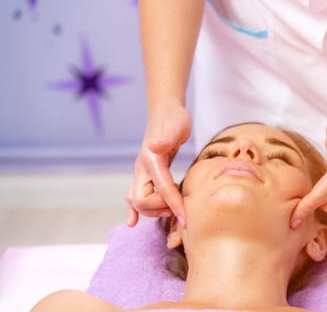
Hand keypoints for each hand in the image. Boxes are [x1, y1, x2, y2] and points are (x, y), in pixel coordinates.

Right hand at [125, 105, 191, 226]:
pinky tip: (132, 222)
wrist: (165, 112)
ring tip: (173, 208)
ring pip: (137, 202)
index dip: (174, 205)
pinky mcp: (145, 175)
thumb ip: (167, 137)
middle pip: (142, 201)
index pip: (162, 189)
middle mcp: (142, 168)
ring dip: (153, 211)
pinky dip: (133, 210)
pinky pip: (134, 196)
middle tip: (180, 207)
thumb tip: (156, 147)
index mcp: (151, 159)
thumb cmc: (174, 119)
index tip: (186, 218)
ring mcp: (141, 172)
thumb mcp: (176, 126)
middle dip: (160, 209)